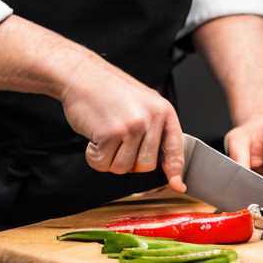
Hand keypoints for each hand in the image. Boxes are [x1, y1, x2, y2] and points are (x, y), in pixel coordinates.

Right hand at [59, 52, 185, 191]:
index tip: (177, 186)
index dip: (175, 170)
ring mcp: (133, 126)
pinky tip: (94, 136)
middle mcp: (152, 119)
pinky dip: (93, 155)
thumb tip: (162, 162)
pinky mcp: (111, 133)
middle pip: (145, 166)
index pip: (174, 147)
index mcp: (164, 111)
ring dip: (109, 159)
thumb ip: (154, 129)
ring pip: (122, 168)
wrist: (84, 76)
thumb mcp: (144, 104)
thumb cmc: (111, 91)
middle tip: (118, 143)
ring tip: (105, 135)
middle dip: (128, 162)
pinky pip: (102, 163)